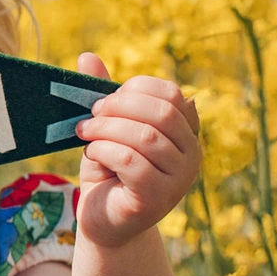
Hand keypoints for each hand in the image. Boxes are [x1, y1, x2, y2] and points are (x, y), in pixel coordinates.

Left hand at [73, 52, 200, 248]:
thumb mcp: (106, 128)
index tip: (104, 101)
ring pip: (146, 137)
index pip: (170, 93)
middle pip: (161, 112)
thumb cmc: (108, 170)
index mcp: (185, 131)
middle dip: (118, 107)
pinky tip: (92, 155)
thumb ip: (103, 95)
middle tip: (90, 116)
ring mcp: (179, 179)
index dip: (134, 90)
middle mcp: (191, 154)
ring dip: (106, 130)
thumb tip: (86, 56)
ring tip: (85, 136)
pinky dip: (104, 152)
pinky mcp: (157, 197)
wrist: (103, 219)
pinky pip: (132, 162)